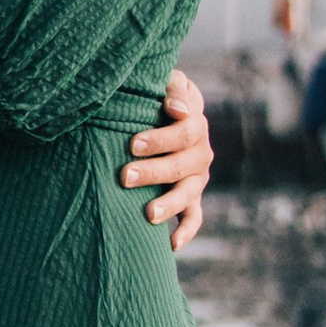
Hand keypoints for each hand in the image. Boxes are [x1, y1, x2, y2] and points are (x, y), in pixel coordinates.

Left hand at [120, 64, 214, 253]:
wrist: (168, 113)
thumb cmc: (158, 95)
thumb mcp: (168, 82)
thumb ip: (174, 89)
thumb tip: (176, 108)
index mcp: (195, 123)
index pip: (184, 131)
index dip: (161, 138)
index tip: (133, 143)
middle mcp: (201, 152)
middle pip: (181, 165)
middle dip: (153, 172)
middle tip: (125, 176)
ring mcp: (198, 177)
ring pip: (188, 194)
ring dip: (168, 204)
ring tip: (148, 214)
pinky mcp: (192, 198)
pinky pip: (194, 217)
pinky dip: (186, 231)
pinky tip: (171, 244)